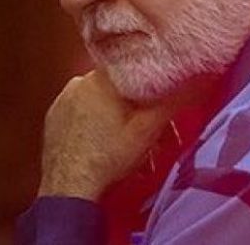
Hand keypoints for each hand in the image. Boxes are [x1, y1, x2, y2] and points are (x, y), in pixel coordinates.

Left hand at [37, 69, 176, 200]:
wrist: (70, 187)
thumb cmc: (109, 156)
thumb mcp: (149, 129)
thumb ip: (172, 101)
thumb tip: (195, 83)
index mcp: (102, 78)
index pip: (132, 63)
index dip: (149, 77)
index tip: (159, 90)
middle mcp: (79, 82)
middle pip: (116, 82)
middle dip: (132, 98)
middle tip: (145, 121)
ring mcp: (62, 99)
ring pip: (97, 95)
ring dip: (111, 107)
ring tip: (123, 133)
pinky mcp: (53, 116)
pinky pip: (79, 108)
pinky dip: (92, 118)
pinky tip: (100, 138)